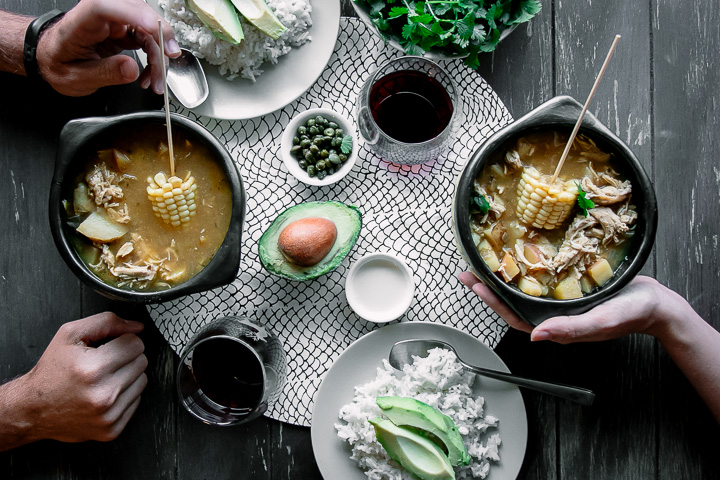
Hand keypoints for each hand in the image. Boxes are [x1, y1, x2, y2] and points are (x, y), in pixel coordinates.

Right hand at [16, 312, 147, 442]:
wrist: (32, 409)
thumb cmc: (51, 371)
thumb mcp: (70, 335)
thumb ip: (107, 322)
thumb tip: (137, 327)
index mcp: (93, 368)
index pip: (136, 344)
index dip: (122, 340)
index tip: (109, 346)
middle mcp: (103, 394)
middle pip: (142, 361)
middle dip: (126, 357)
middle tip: (104, 362)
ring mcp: (108, 415)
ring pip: (142, 381)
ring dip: (127, 376)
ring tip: (103, 379)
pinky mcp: (111, 430)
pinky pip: (136, 401)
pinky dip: (124, 395)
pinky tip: (104, 394)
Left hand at [35, 0, 180, 95]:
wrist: (53, 60)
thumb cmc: (59, 63)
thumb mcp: (76, 78)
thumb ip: (104, 73)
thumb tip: (132, 69)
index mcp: (81, 21)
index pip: (105, 7)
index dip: (133, 14)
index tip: (153, 29)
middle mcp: (101, 15)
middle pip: (137, 12)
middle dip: (159, 35)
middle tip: (167, 60)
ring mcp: (115, 21)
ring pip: (148, 28)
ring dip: (159, 55)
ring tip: (155, 81)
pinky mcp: (125, 30)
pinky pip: (148, 38)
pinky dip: (155, 57)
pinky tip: (151, 74)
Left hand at [458, 272, 670, 342]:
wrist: (655, 304)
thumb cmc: (631, 313)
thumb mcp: (601, 322)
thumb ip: (570, 329)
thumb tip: (536, 335)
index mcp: (556, 326)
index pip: (514, 316)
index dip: (492, 302)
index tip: (475, 284)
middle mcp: (552, 314)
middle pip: (511, 303)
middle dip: (488, 287)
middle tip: (466, 270)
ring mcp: (559, 302)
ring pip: (522, 292)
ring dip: (501, 278)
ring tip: (482, 263)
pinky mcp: (567, 289)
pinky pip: (539, 281)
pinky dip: (523, 271)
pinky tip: (515, 259)